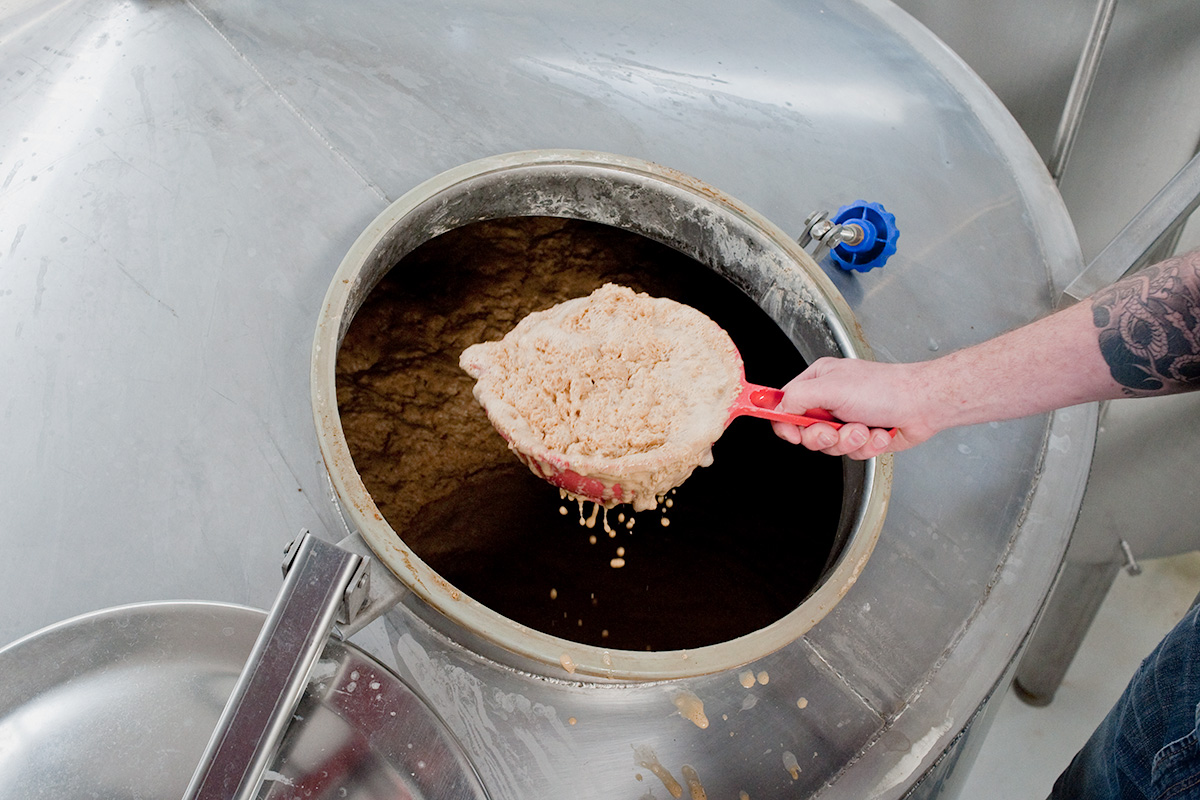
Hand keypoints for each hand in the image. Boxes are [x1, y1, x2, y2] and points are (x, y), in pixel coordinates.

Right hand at [770, 357, 937, 459]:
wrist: (922, 404)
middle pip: (805, 432)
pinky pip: (851, 452)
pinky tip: (879, 431)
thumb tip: (779, 408)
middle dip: (824, 436)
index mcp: (817, 381)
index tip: (793, 433)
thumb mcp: (832, 387)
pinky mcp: (861, 436)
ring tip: (865, 427)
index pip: (785, 404)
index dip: (785, 423)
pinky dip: (867, 445)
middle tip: (835, 429)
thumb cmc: (885, 389)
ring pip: (829, 446)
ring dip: (850, 441)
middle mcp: (829, 400)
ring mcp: (845, 419)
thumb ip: (798, 397)